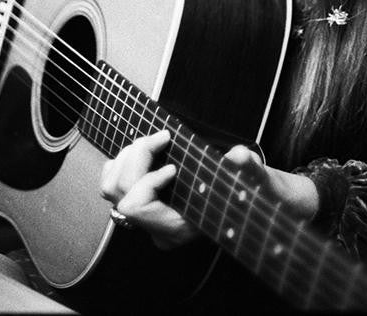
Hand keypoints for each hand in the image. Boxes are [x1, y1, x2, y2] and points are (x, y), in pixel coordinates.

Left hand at [99, 131, 318, 250]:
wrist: (255, 201)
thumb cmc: (254, 190)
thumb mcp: (256, 177)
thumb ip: (248, 169)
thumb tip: (238, 157)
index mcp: (179, 228)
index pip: (136, 210)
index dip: (147, 183)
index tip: (174, 167)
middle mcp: (158, 227)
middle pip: (119, 194)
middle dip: (137, 158)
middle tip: (163, 138)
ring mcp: (149, 217)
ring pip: (110, 189)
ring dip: (128, 157)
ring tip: (154, 141)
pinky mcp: (145, 202)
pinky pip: (114, 184)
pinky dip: (122, 162)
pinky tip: (146, 149)